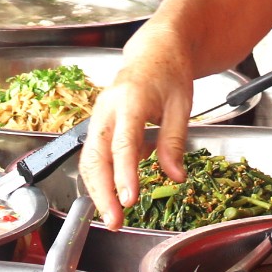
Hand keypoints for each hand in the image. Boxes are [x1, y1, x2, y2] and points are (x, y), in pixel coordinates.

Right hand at [78, 39, 195, 229]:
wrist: (155, 50)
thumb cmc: (170, 73)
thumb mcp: (182, 105)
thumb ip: (174, 142)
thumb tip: (175, 178)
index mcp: (131, 99)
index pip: (124, 142)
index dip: (124, 173)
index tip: (129, 200)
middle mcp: (108, 108)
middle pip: (96, 154)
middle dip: (102, 191)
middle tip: (114, 221)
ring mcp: (99, 115)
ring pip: (89, 157)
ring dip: (97, 189)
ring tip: (112, 217)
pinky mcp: (99, 123)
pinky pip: (94, 153)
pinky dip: (99, 177)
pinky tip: (114, 195)